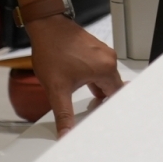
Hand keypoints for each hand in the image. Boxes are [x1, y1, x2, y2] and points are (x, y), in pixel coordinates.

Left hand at [24, 14, 122, 136]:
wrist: (46, 27)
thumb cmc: (53, 51)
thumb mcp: (57, 89)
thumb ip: (64, 114)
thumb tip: (66, 133)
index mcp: (106, 69)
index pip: (116, 96)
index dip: (109, 109)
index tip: (107, 119)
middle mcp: (108, 59)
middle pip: (112, 87)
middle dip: (103, 101)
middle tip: (95, 112)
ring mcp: (103, 52)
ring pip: (105, 78)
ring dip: (98, 90)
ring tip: (89, 101)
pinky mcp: (95, 49)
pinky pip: (100, 69)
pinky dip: (94, 79)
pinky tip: (82, 85)